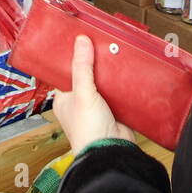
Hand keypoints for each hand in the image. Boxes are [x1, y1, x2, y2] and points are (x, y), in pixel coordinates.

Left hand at [52, 35, 134, 154]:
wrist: (111, 152)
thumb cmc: (88, 130)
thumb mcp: (82, 93)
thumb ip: (82, 67)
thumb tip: (81, 41)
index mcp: (64, 100)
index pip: (66, 73)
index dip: (73, 59)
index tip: (81, 42)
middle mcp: (80, 103)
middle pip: (87, 76)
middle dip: (95, 63)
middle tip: (103, 44)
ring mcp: (98, 107)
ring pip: (104, 83)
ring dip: (110, 73)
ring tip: (116, 53)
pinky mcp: (115, 110)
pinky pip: (119, 92)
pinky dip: (122, 84)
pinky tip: (127, 71)